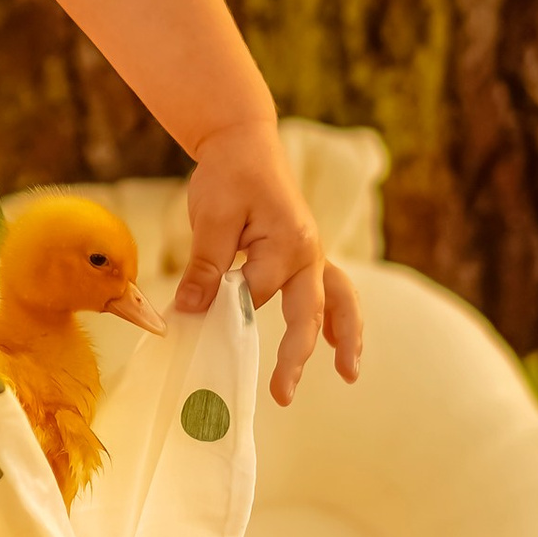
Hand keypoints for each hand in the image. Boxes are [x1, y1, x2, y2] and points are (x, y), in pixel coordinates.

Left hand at [173, 117, 365, 406]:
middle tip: (282, 394)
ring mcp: (312, 254)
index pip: (252, 295)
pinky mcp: (306, 255)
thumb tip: (188, 311)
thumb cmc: (229, 175)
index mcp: (286, 243)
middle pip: (309, 313)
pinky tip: (338, 345)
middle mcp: (308, 252)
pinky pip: (332, 291)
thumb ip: (205, 266)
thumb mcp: (212, 217)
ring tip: (349, 374)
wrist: (245, 142)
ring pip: (339, 301)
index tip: (193, 327)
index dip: (223, 313)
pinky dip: (338, 319)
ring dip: (345, 337)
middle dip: (297, 355)